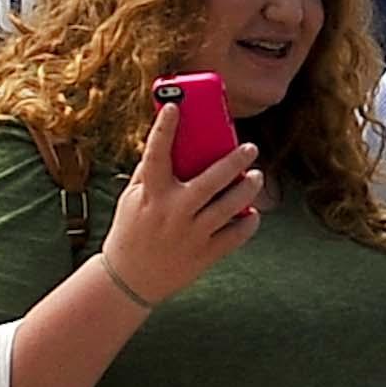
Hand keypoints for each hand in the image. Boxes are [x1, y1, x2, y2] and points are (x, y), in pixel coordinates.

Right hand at [100, 126, 267, 309]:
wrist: (129, 280)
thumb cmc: (131, 231)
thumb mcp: (132, 199)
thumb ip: (150, 172)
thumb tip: (170, 141)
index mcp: (152, 194)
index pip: (157, 154)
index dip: (165, 128)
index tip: (175, 106)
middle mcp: (174, 212)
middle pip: (211, 179)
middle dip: (235, 160)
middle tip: (250, 147)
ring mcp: (191, 234)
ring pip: (230, 206)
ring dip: (248, 188)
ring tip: (256, 176)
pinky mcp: (204, 255)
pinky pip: (236, 235)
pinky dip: (248, 222)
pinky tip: (252, 212)